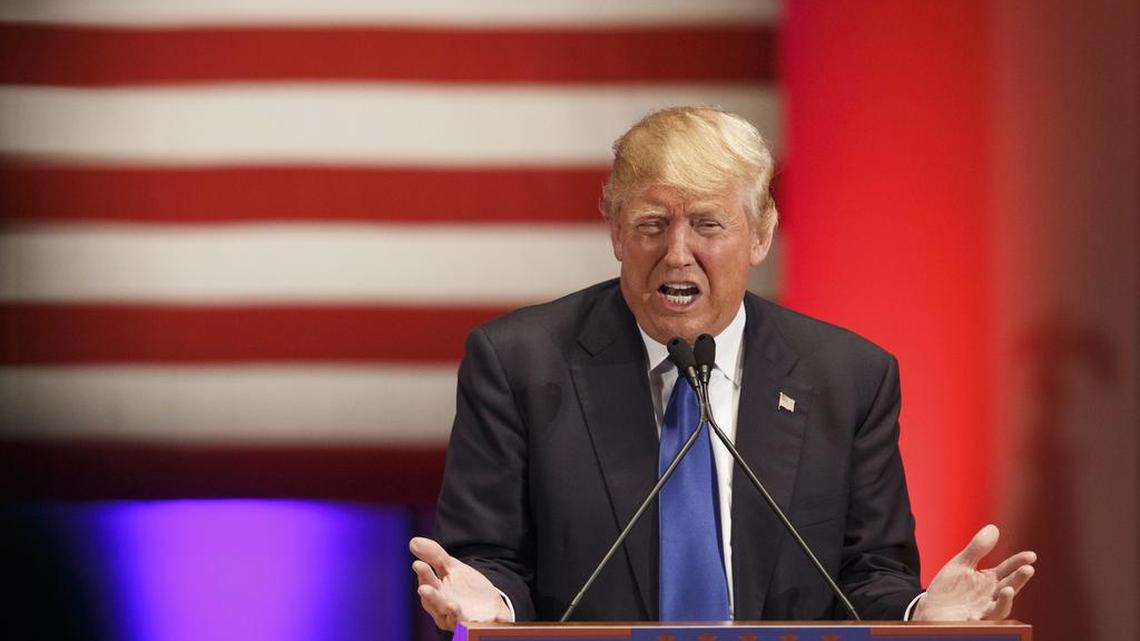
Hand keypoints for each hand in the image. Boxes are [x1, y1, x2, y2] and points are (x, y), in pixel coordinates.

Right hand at [409, 537, 512, 630]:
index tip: (418, 564)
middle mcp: (447, 611)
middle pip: (438, 605)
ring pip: (454, 619)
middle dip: (432, 597)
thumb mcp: (452, 568)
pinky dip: (483, 623)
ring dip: (451, 613)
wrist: (488, 606)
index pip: (428, 585)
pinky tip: (485, 618)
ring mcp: (463, 620)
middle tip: (424, 589)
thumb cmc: (464, 588)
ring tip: (452, 606)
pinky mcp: (480, 625)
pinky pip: (480, 627)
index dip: (424, 575)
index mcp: (438, 595)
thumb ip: (434, 556)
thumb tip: (413, 541)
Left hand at [913, 524, 1036, 620]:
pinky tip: (976, 614)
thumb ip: (977, 549)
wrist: (931, 608)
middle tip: (1028, 569)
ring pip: (999, 609)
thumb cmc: (950, 587)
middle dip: (1018, 580)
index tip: (1031, 555)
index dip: (1019, 562)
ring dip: (1005, 601)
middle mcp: (990, 597)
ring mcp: (982, 611)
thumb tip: (994, 527)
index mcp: (989, 581)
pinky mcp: (970, 622)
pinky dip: (980, 619)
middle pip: (1008, 588)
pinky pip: (978, 622)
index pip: (1008, 570)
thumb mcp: (961, 564)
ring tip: (1007, 590)